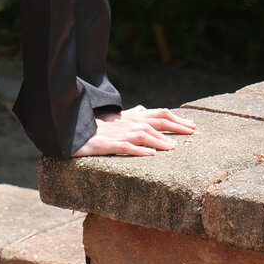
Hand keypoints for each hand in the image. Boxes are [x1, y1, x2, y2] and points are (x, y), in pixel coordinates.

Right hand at [71, 105, 195, 157]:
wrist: (71, 131)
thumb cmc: (93, 126)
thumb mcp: (112, 118)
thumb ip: (129, 114)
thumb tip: (141, 109)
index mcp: (130, 117)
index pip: (158, 114)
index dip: (176, 118)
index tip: (192, 125)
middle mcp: (127, 123)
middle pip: (155, 121)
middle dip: (175, 126)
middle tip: (192, 133)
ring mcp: (117, 133)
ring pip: (142, 134)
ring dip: (159, 140)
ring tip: (173, 148)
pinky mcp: (106, 144)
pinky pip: (125, 147)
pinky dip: (138, 150)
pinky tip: (150, 154)